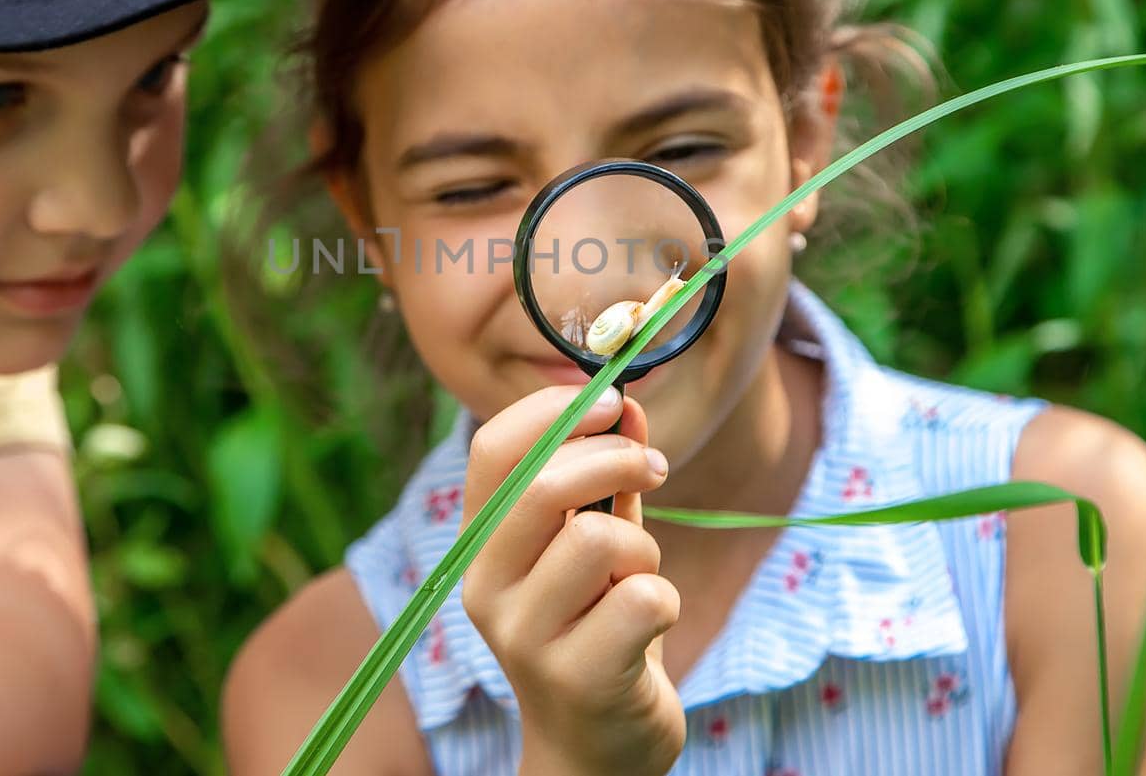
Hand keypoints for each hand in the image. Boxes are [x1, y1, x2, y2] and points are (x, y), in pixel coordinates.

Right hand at [460, 386, 683, 775]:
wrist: (598, 747)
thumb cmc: (597, 630)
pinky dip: (665, 599)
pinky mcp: (577, 678)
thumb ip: (607, 480)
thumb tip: (630, 404)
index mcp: (480, 545)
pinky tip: (650, 623)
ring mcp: (525, 637)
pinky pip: (644, 598)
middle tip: (655, 469)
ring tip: (639, 577)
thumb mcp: (596, 546)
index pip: (495, 449)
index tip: (614, 405)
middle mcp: (486, 588)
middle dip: (618, 460)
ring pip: (599, 540)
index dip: (559, 410)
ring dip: (643, 548)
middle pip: (544, 485)